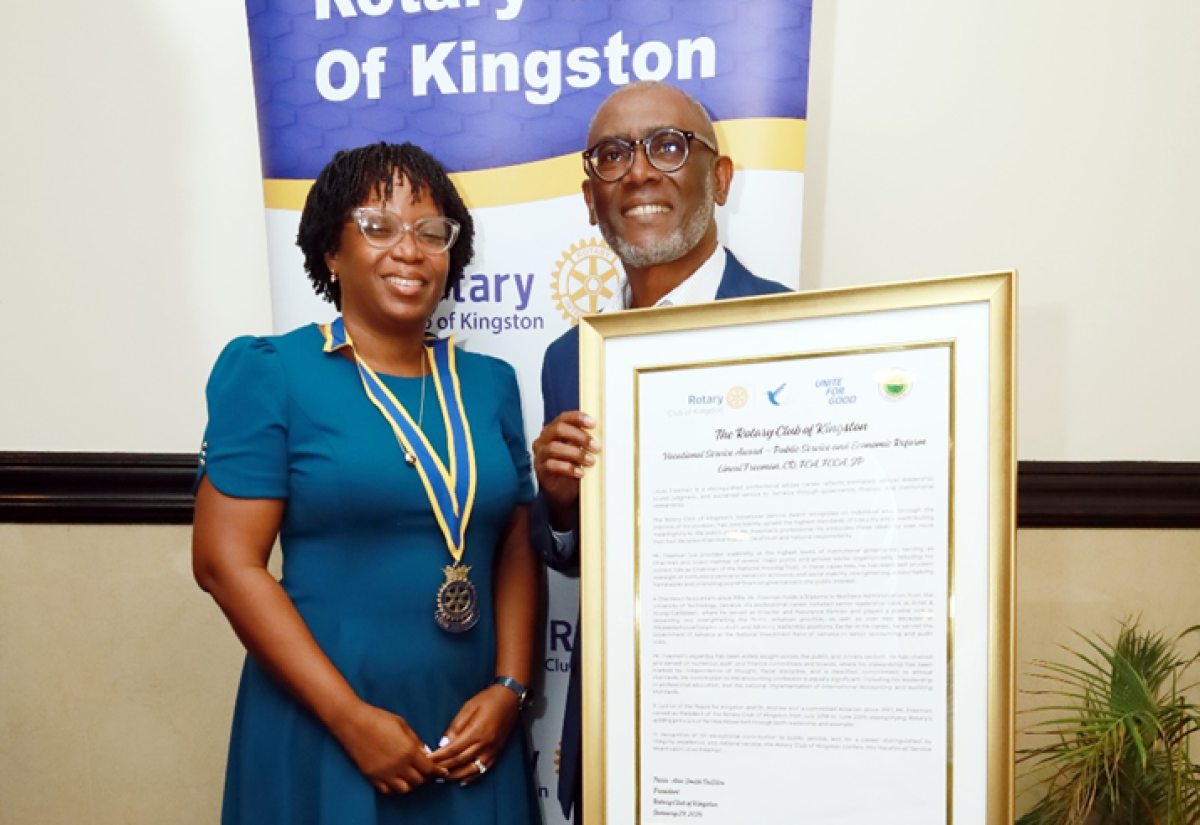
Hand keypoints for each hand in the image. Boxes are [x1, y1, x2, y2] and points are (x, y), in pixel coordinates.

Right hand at [331, 701, 445, 793]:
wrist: (353, 722)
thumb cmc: (379, 719)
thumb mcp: (403, 725)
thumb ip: (416, 741)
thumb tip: (426, 753)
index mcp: (409, 751)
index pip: (429, 769)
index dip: (437, 771)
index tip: (442, 772)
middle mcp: (398, 765)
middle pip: (419, 781)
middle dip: (426, 777)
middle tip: (427, 772)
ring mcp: (384, 773)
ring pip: (404, 789)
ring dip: (411, 784)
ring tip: (412, 776)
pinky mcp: (372, 777)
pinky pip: (388, 790)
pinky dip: (395, 788)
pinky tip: (397, 780)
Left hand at [430, 685, 521, 784]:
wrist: (510, 698)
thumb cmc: (487, 699)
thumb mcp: (468, 707)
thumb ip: (456, 726)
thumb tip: (444, 744)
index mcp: (476, 731)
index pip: (453, 750)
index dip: (439, 757)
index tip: (427, 760)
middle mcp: (485, 744)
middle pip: (460, 761)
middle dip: (444, 767)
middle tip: (431, 772)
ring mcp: (492, 750)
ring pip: (471, 769)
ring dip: (456, 775)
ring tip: (443, 779)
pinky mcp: (497, 752)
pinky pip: (484, 769)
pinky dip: (472, 777)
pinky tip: (463, 780)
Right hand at [531, 411, 599, 529]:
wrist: (565, 492)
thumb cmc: (572, 467)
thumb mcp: (580, 450)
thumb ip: (585, 440)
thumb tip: (603, 433)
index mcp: (553, 431)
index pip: (563, 418)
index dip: (578, 418)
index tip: (594, 424)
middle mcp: (543, 440)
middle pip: (558, 429)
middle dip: (579, 436)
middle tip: (596, 447)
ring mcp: (540, 455)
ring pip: (554, 447)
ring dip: (576, 453)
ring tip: (591, 462)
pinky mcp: (540, 471)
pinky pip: (552, 465)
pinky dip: (569, 468)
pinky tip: (581, 473)